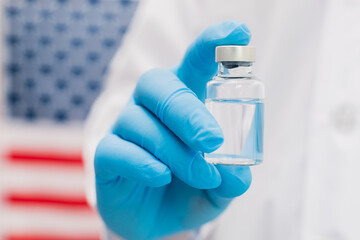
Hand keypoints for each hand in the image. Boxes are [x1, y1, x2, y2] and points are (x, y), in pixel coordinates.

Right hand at [95, 21, 251, 239]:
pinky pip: (118, 150)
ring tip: (202, 176)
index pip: (194, 64)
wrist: (156, 224)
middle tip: (212, 140)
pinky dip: (143, 163)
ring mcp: (126, 129)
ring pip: (142, 123)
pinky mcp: (107, 156)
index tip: (239, 33)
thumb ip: (231, 178)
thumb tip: (236, 173)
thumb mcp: (218, 187)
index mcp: (184, 102)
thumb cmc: (188, 191)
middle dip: (188, 112)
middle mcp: (151, 107)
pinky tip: (161, 177)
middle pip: (159, 86)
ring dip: (175, 150)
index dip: (213, 45)